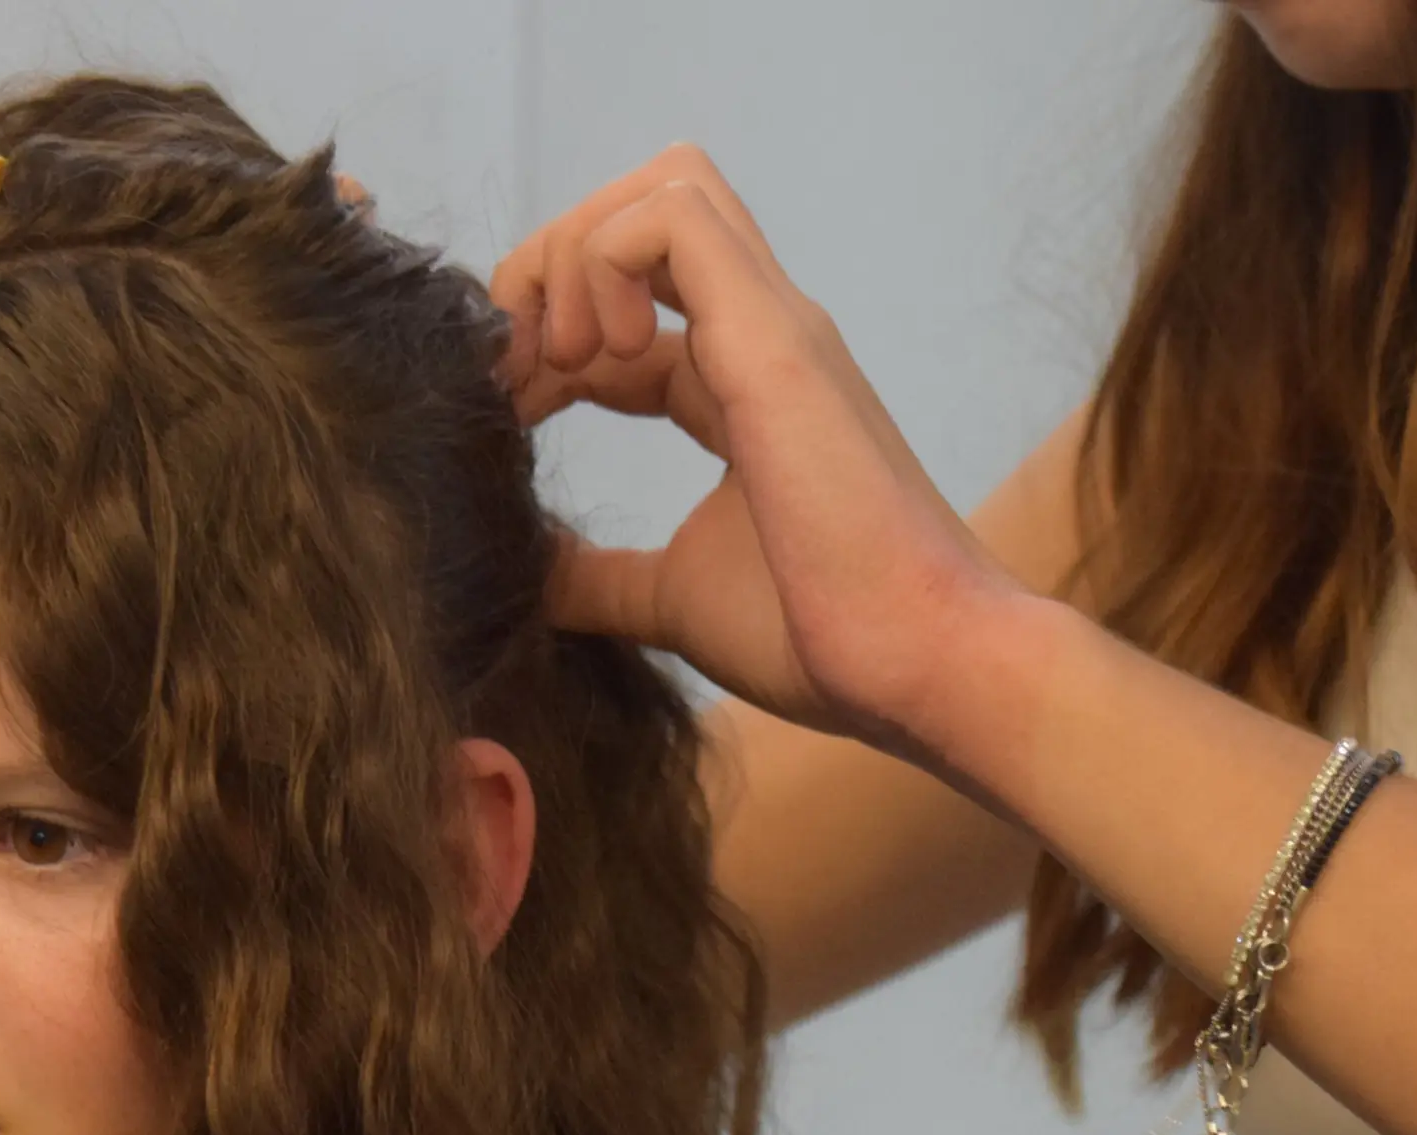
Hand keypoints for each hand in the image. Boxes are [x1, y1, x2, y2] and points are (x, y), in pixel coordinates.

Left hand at [489, 145, 1018, 753]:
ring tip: (553, 363)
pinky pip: (671, 219)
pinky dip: (603, 264)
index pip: (628, 310)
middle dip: (551, 267)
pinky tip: (591, 360)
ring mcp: (774, 327)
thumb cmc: (818, 637)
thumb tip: (524, 573)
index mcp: (741, 385)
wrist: (917, 666)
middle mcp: (761, 334)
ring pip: (665, 187)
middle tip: (512, 373)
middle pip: (649, 211)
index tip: (499, 422)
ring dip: (575, 256)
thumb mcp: (670, 599)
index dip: (543, 350)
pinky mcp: (774, 341)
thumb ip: (597, 578)